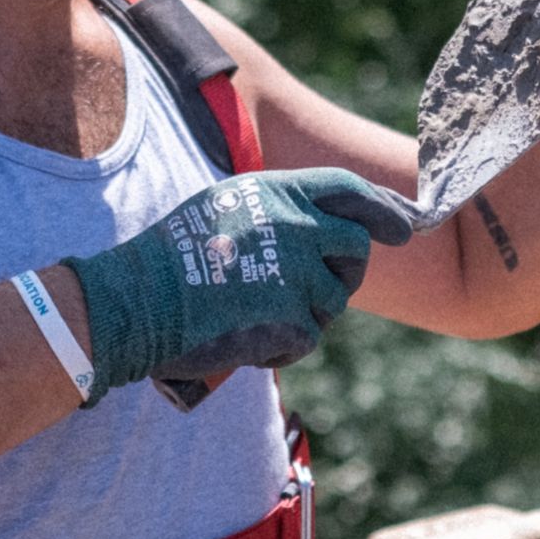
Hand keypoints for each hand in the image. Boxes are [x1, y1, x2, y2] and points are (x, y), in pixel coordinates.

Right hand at [63, 168, 415, 404]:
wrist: (134, 302)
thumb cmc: (169, 260)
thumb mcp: (224, 211)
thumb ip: (277, 214)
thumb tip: (329, 231)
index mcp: (277, 191)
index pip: (349, 189)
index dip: (382, 208)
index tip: (405, 229)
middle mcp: (296, 224)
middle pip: (355, 248)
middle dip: (342, 272)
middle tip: (305, 292)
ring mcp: (297, 271)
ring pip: (333, 300)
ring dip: (304, 314)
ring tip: (252, 313)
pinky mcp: (291, 318)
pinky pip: (308, 338)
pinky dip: (281, 348)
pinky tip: (246, 340)